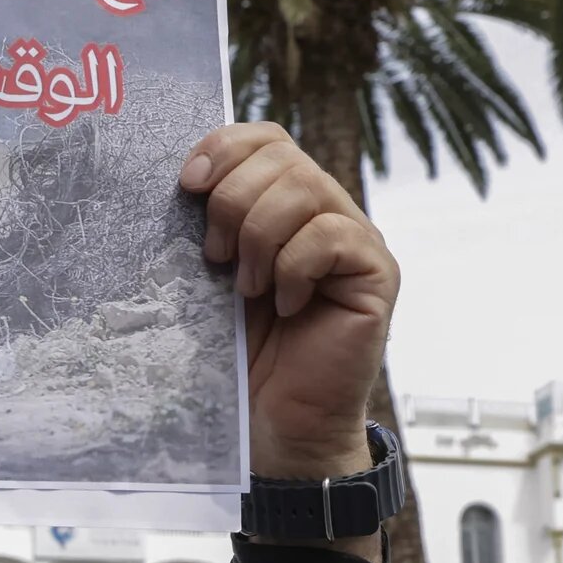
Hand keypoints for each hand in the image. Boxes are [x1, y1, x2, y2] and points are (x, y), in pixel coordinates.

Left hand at [180, 124, 398, 483]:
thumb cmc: (238, 354)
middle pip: (282, 157)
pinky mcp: (377, 273)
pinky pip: (330, 236)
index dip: (225, 147)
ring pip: (305, 188)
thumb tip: (185, 178)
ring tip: (248, 289)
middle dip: (234, 201)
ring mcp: (356, 240)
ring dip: (260, 237)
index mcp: (284, 204)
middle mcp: (326, 211)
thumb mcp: (211, 277)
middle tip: (217, 258)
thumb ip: (210, 224)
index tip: (187, 185)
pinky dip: (293, 268)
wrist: (274, 424)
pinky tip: (286, 305)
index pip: (266, 139)